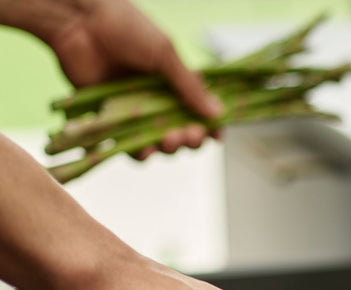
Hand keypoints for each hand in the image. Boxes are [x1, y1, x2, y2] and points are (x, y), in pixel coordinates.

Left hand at [44, 0, 222, 154]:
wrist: (78, 21)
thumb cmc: (124, 27)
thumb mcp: (165, 54)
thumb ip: (190, 88)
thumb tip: (218, 113)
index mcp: (174, 82)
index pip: (199, 111)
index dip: (209, 126)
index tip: (215, 135)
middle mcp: (156, 99)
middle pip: (182, 131)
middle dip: (190, 138)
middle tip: (188, 135)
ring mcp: (135, 111)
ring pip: (158, 142)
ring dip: (168, 148)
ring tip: (167, 140)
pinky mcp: (112, 119)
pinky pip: (129, 146)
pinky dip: (139, 152)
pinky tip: (145, 149)